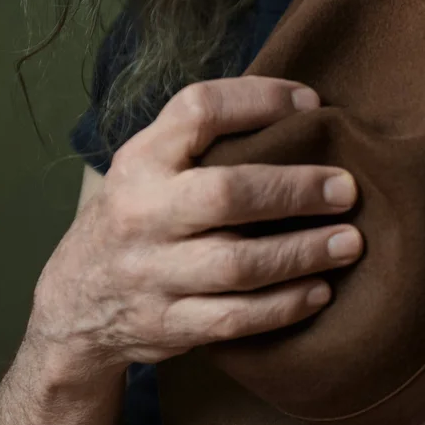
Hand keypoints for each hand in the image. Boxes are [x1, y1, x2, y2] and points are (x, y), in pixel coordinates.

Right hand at [29, 76, 362, 371]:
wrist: (74, 302)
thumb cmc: (136, 215)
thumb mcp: (147, 166)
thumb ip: (201, 141)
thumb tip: (298, 107)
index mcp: (140, 160)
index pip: (198, 111)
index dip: (259, 100)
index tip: (311, 103)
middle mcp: (142, 213)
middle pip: (227, 194)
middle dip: (295, 190)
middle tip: (347, 188)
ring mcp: (152, 274)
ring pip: (239, 264)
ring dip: (303, 252)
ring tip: (350, 242)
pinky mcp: (167, 325)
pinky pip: (236, 318)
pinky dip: (284, 305)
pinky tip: (319, 290)